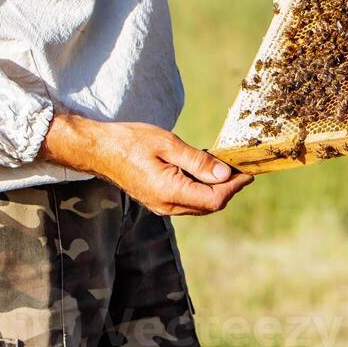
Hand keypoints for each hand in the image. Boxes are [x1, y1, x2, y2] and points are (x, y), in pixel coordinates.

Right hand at [39, 114, 252, 215]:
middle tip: (242, 168)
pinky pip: (187, 201)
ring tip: (227, 168)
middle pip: (209, 205)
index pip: (213, 199)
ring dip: (216, 190)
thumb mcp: (168, 144)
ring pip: (199, 205)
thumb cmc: (131, 141)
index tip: (248, 172)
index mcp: (169, 192)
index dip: (234, 187)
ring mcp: (160, 205)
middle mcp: (166, 205)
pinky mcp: (156, 200)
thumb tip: (225, 174)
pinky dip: (201, 189)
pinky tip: (205, 171)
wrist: (99, 149)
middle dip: (229, 189)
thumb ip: (198, 162)